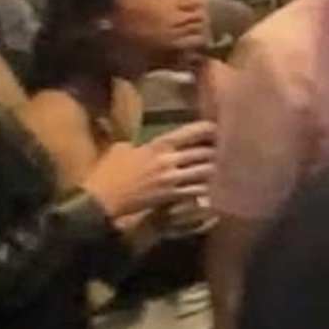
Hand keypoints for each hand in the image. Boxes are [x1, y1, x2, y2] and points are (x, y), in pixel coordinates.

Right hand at [84, 121, 216, 228]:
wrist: (101, 198)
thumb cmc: (108, 172)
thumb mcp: (121, 149)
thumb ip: (138, 143)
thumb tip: (143, 143)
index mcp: (157, 145)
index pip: (190, 133)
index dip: (208, 130)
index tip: (218, 129)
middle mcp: (169, 160)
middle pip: (204, 153)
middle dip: (218, 153)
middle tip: (227, 153)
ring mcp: (172, 179)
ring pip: (206, 172)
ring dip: (216, 171)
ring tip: (224, 171)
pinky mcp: (172, 196)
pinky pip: (199, 192)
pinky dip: (209, 190)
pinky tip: (214, 190)